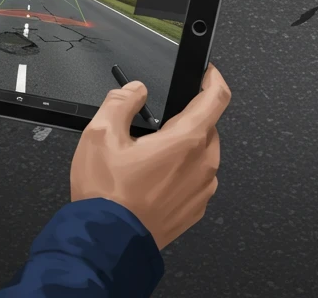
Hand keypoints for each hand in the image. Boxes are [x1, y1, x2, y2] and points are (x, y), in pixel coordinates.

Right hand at [70, 64, 230, 248]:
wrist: (107, 244)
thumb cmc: (106, 197)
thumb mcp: (100, 136)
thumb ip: (121, 102)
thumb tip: (135, 90)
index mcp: (186, 141)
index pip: (217, 98)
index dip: (213, 79)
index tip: (206, 73)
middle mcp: (202, 165)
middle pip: (207, 126)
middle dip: (185, 120)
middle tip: (153, 130)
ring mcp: (202, 190)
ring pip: (203, 154)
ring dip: (184, 148)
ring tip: (148, 160)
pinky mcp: (196, 209)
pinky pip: (196, 179)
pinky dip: (181, 173)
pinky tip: (153, 182)